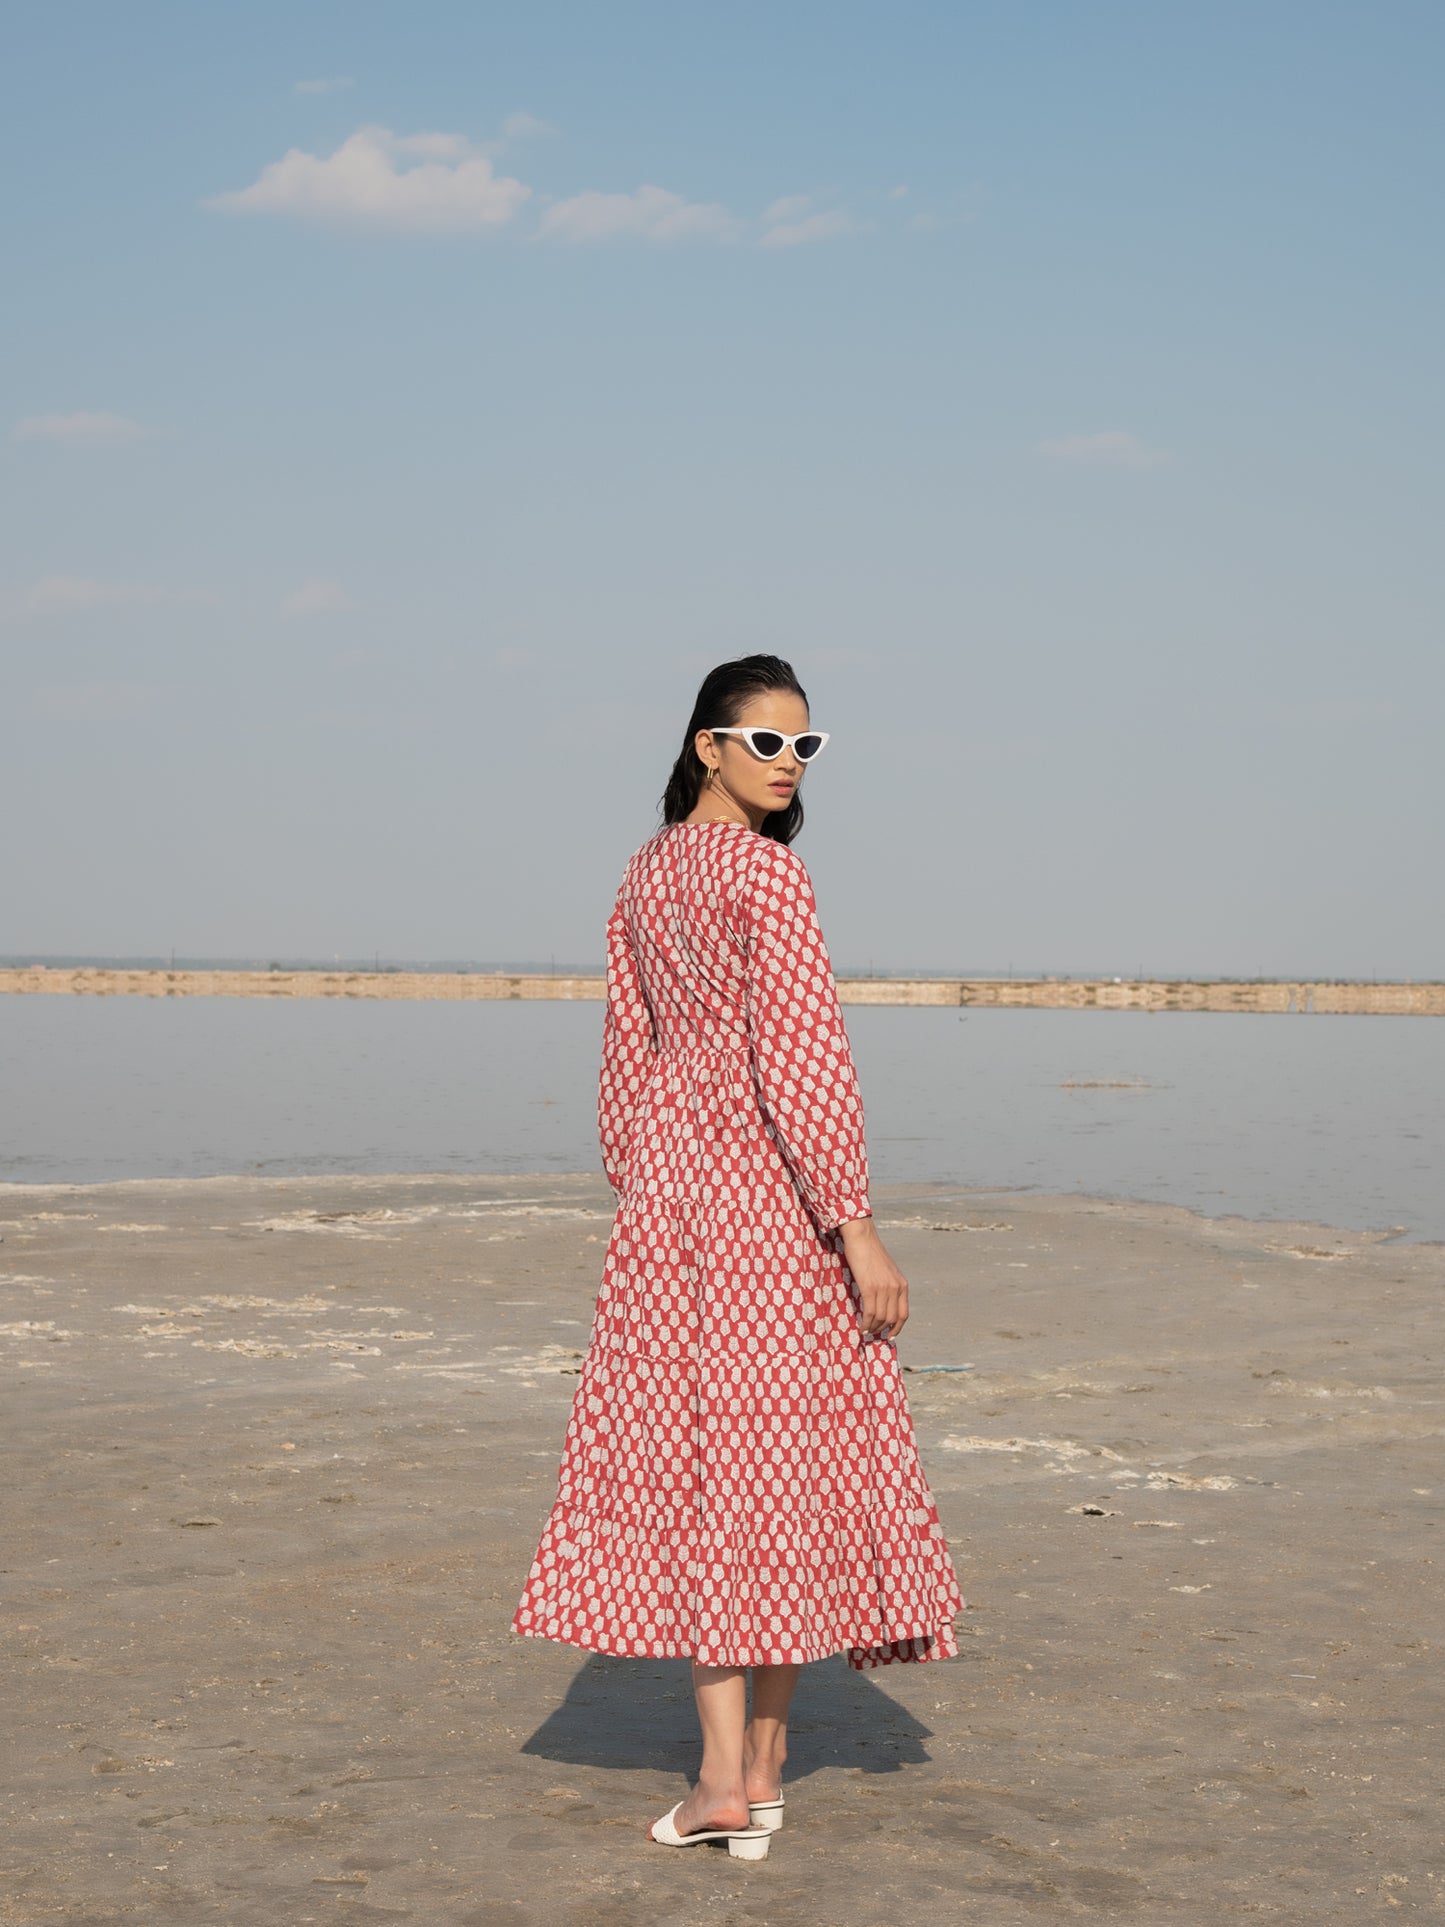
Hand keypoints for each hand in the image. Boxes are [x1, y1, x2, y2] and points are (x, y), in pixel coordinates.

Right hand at [838, 1216, 908, 1339]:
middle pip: (891, 1318)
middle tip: (873, 1334)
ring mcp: (884, 1288)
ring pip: (880, 1317)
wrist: (862, 1237)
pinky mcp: (870, 1287)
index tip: (890, 1336)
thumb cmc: (871, 1253)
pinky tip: (862, 1327)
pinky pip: (870, 1312)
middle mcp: (896, 1288)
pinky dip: (866, 1323)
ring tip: (866, 1331)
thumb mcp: (887, 1271)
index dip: (897, 1328)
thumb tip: (883, 1305)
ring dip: (873, 1328)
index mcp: (902, 1284)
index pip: (903, 1314)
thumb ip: (889, 1286)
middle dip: (882, 1329)